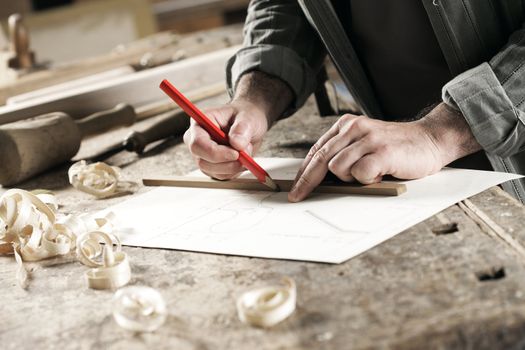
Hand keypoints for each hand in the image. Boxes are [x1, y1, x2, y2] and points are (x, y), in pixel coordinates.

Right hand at [183, 100, 268, 179]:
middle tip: (246, 153)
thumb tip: (237, 144)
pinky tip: (243, 158)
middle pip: (203, 162)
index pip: (198, 144)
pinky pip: (222, 176)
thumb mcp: (248, 117)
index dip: (216, 153)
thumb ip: (242, 128)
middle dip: (227, 162)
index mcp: (199, 124)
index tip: (236, 153)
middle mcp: (196, 141)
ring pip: (213, 172)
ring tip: (246, 150)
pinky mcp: (212, 167)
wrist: (249, 125)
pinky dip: (236, 170)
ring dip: (234, 166)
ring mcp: (203, 156)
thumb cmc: (244, 116)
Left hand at [288, 103, 480, 201]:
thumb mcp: (363, 145)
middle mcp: (354, 128)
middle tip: (298, 196)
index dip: (303, 172)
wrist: (430, 139)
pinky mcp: (382, 151)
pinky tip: (379, 174)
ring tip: (369, 173)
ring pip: (337, 168)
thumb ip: (343, 154)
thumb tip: (316, 178)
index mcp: (346, 126)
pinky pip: (360, 173)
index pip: (316, 151)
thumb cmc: (395, 148)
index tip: (294, 189)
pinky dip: (366, 179)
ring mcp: (368, 138)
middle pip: (320, 159)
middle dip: (307, 182)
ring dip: (350, 178)